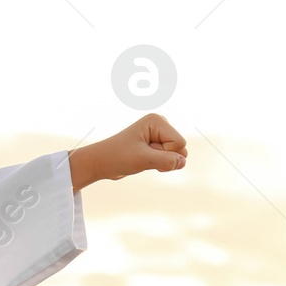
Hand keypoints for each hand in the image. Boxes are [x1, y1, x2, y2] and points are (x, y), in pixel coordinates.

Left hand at [71, 114, 187, 189]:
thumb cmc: (118, 157)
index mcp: (157, 120)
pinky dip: (160, 165)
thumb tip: (183, 162)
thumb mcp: (143, 160)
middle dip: (164, 158)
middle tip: (142, 155)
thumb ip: (167, 161)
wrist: (101, 162)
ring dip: (161, 162)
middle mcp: (160, 125)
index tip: (144, 151)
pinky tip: (145, 161)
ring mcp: (159, 135)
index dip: (164, 153)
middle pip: (180, 148)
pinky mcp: (157, 145)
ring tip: (142, 158)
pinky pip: (170, 159)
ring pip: (176, 156)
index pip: (179, 143)